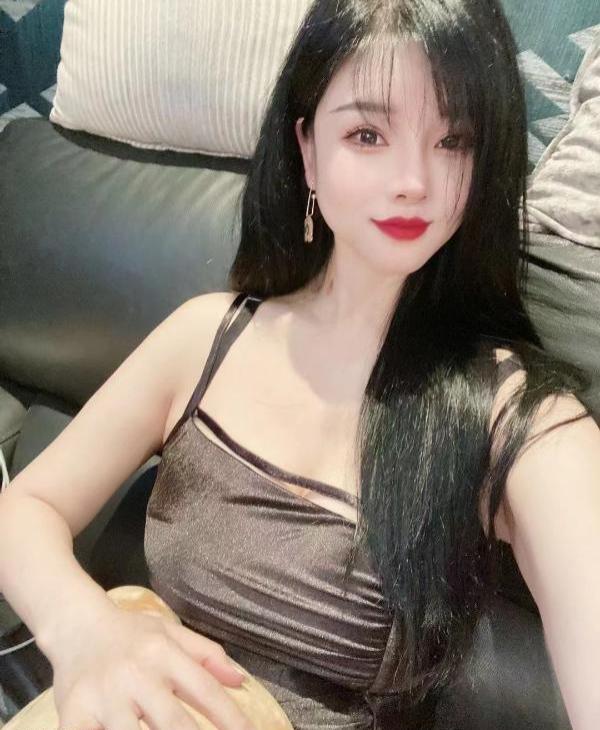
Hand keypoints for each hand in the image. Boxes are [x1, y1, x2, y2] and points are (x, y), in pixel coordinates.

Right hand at [49, 601, 255, 729]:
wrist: (75, 625)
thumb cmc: (130, 633)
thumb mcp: (171, 632)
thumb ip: (206, 655)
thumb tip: (241, 681)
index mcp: (163, 652)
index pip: (204, 690)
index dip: (231, 718)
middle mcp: (136, 674)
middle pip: (174, 722)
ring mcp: (104, 697)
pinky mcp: (75, 715)